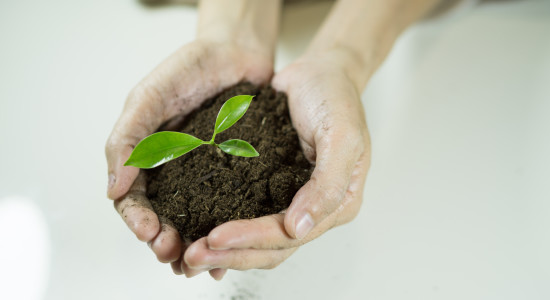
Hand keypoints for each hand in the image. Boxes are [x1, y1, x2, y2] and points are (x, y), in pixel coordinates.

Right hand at [105, 39, 272, 278]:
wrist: (238, 51)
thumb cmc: (191, 67)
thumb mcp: (151, 96)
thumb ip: (129, 137)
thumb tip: (112, 187)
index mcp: (148, 156)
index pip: (134, 198)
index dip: (137, 219)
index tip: (148, 231)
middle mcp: (176, 172)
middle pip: (164, 217)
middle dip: (164, 240)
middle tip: (173, 253)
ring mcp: (208, 176)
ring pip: (196, 220)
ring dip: (194, 245)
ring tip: (201, 262)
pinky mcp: (240, 174)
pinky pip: (232, 207)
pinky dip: (228, 230)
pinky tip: (232, 248)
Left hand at [183, 54, 370, 271]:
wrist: (321, 72)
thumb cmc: (335, 98)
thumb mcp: (343, 136)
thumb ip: (329, 183)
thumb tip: (299, 228)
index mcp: (337, 204)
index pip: (290, 235)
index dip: (252, 239)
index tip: (215, 237)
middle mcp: (314, 210)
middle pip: (270, 247)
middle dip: (231, 255)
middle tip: (191, 257)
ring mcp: (291, 200)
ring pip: (256, 239)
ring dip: (224, 250)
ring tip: (188, 252)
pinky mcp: (270, 187)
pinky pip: (246, 215)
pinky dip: (224, 227)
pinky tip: (197, 230)